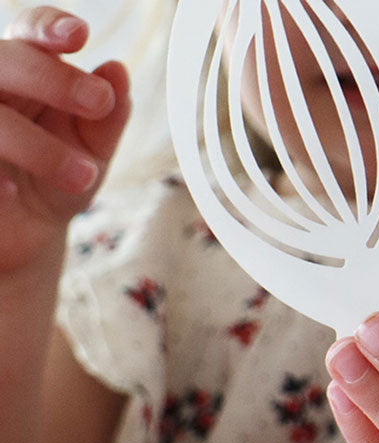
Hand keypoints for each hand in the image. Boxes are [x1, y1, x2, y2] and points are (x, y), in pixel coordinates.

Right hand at [0, 6, 130, 272]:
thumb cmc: (60, 178)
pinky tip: (12, 192)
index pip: (29, 33)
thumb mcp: (93, 150)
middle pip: (5, 60)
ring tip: (84, 175)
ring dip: (36, 144)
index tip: (79, 36)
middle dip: (51, 77)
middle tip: (99, 101)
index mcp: (25, 71)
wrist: (32, 231)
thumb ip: (107, 116)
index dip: (48, 27)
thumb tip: (119, 72)